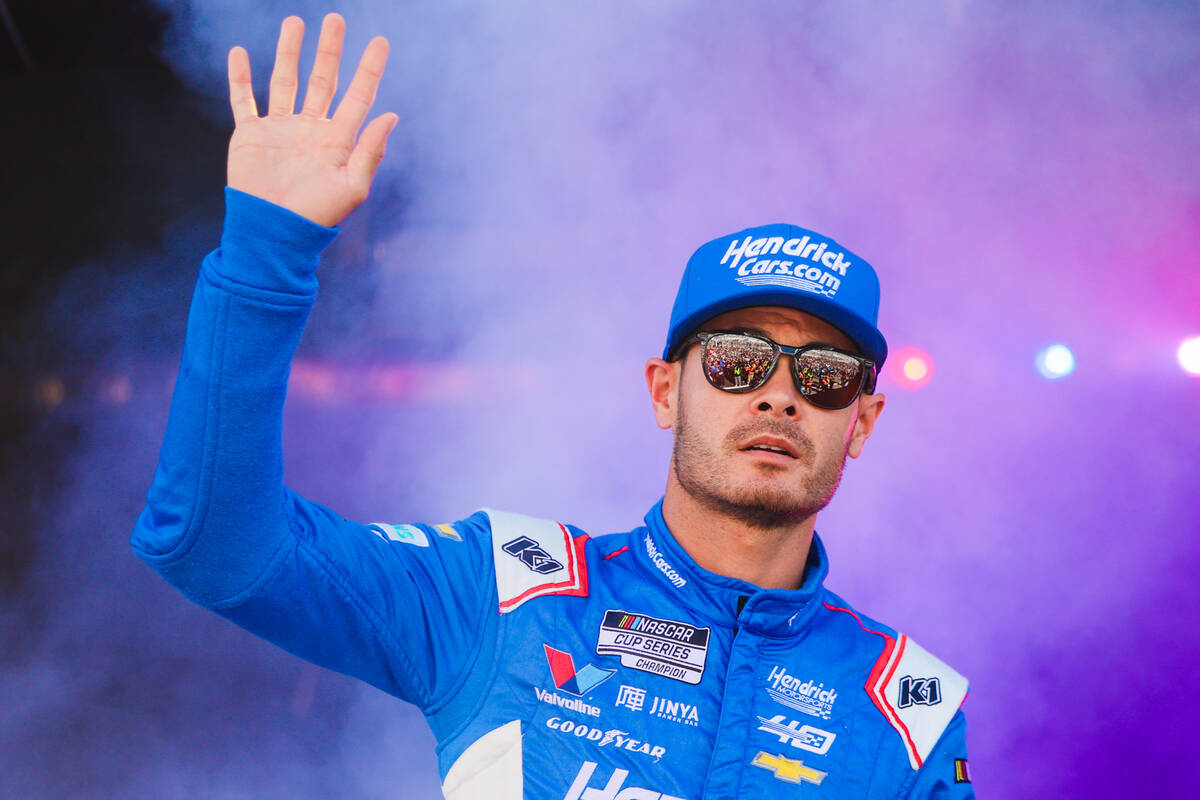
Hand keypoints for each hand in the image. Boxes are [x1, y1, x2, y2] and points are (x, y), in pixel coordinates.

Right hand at [226, 14, 396, 226]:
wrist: (273, 231)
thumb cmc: (316, 215)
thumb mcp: (352, 187)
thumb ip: (370, 151)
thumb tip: (391, 115)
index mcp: (338, 140)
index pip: (358, 96)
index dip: (370, 69)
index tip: (381, 41)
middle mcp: (311, 129)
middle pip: (323, 80)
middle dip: (330, 50)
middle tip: (335, 19)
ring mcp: (280, 129)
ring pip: (285, 80)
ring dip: (290, 52)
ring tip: (295, 22)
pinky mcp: (250, 135)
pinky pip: (243, 99)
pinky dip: (239, 76)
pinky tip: (240, 52)